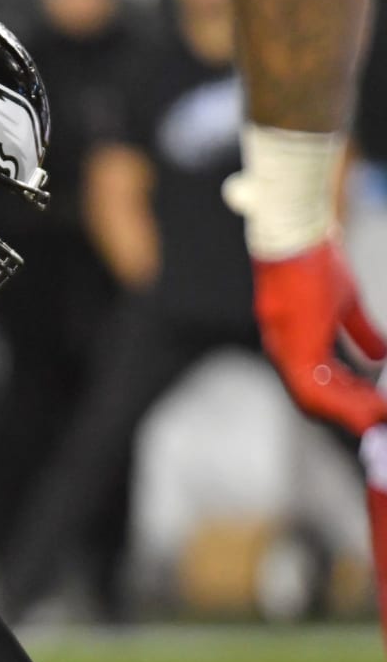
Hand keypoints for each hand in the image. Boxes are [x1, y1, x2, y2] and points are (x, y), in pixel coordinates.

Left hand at [253, 239, 386, 436]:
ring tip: (378, 420)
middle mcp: (285, 354)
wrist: (296, 238)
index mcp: (296, 345)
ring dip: (349, 412)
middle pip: (316, 398)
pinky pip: (315, 388)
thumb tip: (382, 357)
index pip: (320, 384)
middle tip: (379, 423)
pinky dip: (342, 403)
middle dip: (350, 412)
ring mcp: (285, 352)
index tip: (374, 411)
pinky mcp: (293, 349)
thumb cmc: (316, 265)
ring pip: (315, 399)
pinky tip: (368, 411)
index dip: (347, 400)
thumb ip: (362, 334)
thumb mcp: (347, 305)